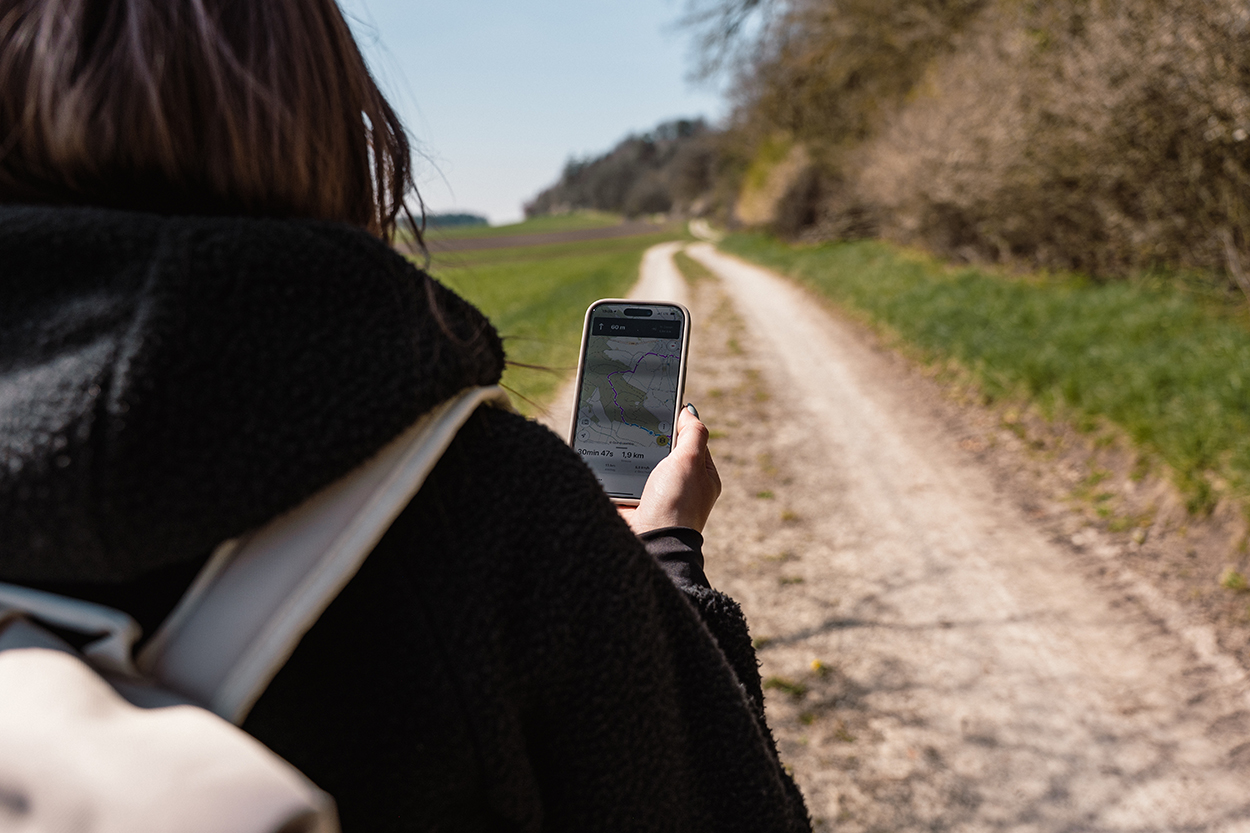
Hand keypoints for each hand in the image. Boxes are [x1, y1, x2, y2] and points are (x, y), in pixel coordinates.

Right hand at [619, 404, 721, 534]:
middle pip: (662, 449)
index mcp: (701, 476)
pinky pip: (622, 479)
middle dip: (649, 439)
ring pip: (640, 462)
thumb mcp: (691, 460)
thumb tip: (688, 411)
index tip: (659, 408)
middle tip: (634, 422)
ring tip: (618, 440)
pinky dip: (616, 471)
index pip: (690, 440)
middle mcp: (680, 486)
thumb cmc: (677, 502)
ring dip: (629, 455)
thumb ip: (693, 432)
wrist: (651, 540)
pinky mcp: (634, 502)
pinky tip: (607, 458)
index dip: (677, 424)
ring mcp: (656, 495)